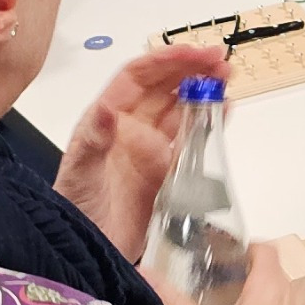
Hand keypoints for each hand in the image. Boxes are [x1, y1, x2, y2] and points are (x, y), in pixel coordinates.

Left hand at [56, 44, 213, 257]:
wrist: (88, 251)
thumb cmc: (76, 209)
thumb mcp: (80, 171)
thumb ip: (95, 139)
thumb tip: (107, 110)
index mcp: (108, 119)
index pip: (139, 76)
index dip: (167, 60)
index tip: (196, 53)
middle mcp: (132, 128)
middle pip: (165, 86)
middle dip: (192, 69)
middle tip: (222, 61)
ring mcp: (151, 149)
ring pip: (182, 108)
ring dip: (204, 90)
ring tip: (227, 78)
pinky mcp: (168, 172)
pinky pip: (192, 140)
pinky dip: (210, 123)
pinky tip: (224, 111)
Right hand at [162, 246, 304, 304]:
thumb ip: (173, 303)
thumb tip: (143, 270)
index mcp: (271, 289)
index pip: (264, 249)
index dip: (244, 249)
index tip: (223, 261)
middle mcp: (297, 301)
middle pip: (275, 277)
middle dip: (250, 281)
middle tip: (221, 297)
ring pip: (288, 304)